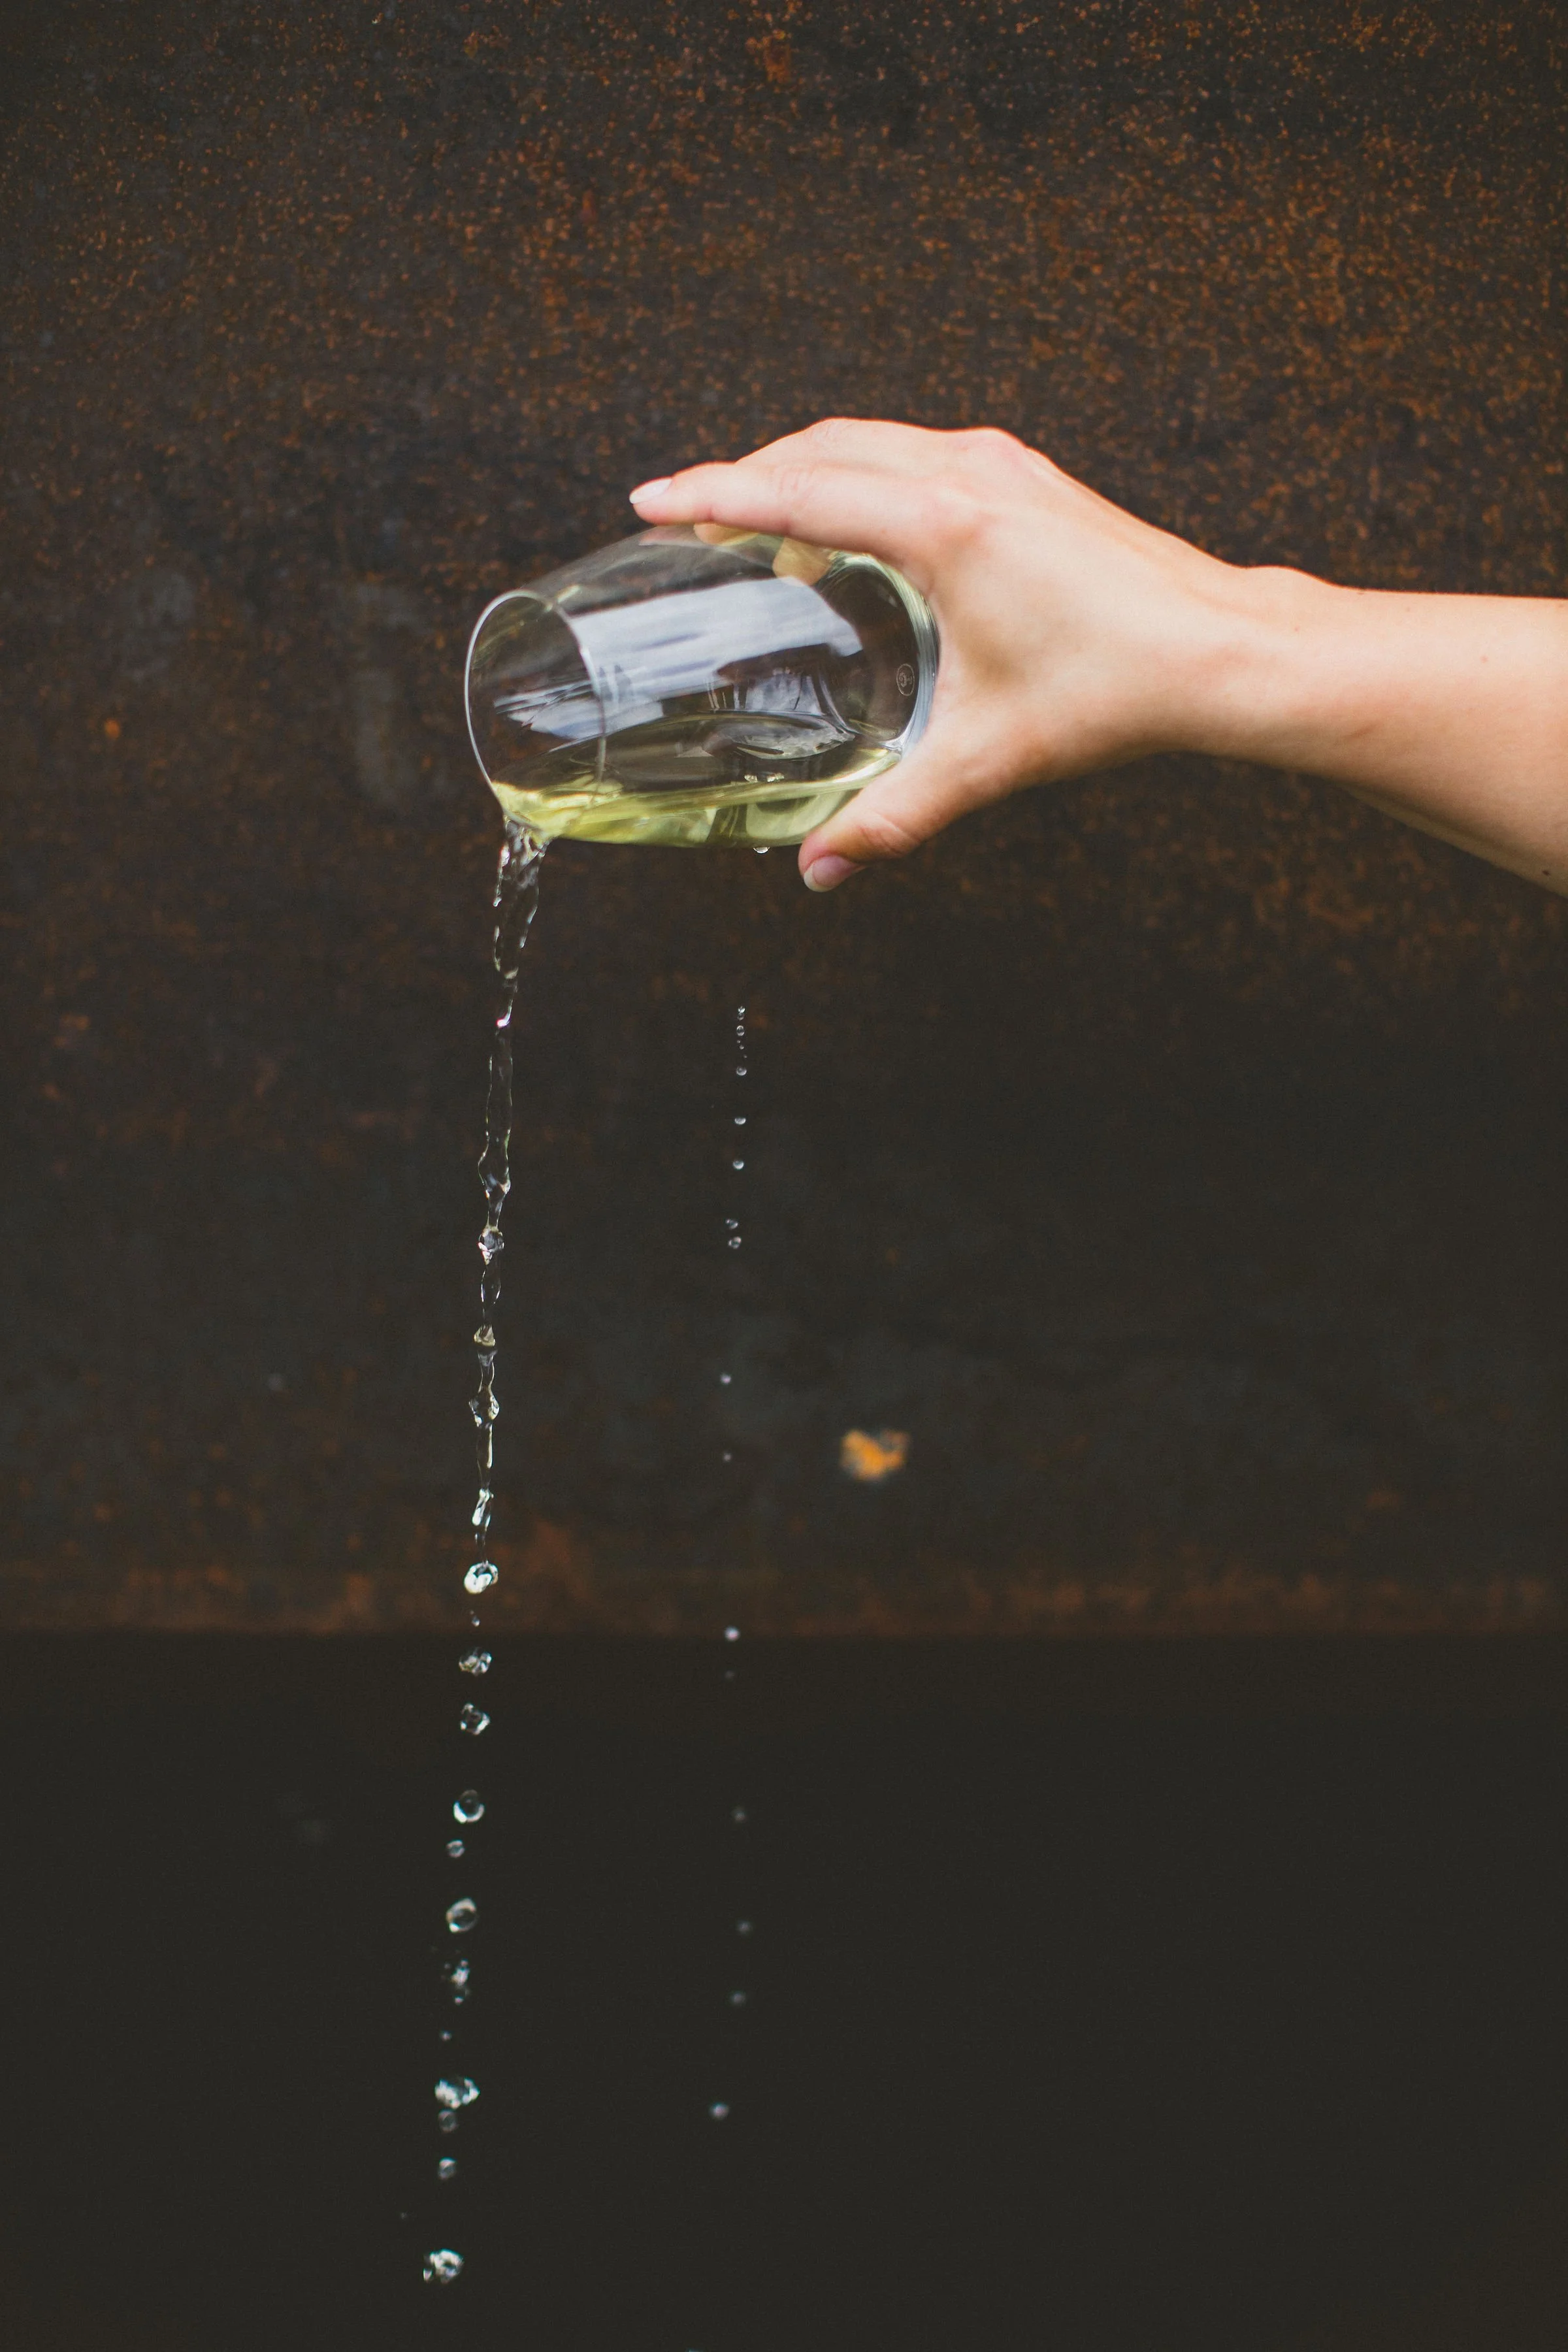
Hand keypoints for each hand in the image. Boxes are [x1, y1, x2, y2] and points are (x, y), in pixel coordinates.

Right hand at [629, 420, 1261, 889]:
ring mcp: (1002, 465)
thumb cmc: (1118, 689)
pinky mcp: (1026, 477)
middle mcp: (968, 474)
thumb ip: (894, 814)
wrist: (1222, 651)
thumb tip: (823, 868)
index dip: (712, 494)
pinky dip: (862, 478)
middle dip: (745, 476)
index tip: (652, 499)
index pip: (796, 492)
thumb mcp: (988, 758)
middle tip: (690, 517)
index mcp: (944, 526)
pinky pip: (915, 455)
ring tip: (760, 526)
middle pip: (821, 448)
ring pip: (869, 441)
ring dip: (805, 473)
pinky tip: (855, 533)